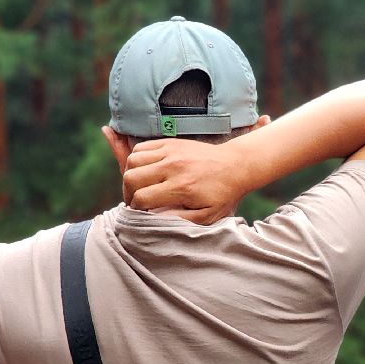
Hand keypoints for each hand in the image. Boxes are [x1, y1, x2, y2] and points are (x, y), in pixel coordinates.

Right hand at [121, 135, 250, 222]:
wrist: (236, 165)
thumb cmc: (222, 194)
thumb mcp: (208, 215)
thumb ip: (181, 220)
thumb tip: (155, 219)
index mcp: (182, 188)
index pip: (143, 198)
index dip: (137, 208)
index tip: (142, 211)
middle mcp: (173, 167)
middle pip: (131, 178)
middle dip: (128, 192)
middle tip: (136, 200)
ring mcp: (171, 152)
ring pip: (132, 160)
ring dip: (130, 175)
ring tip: (138, 185)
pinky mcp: (170, 142)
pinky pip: (141, 148)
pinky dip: (136, 159)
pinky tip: (144, 170)